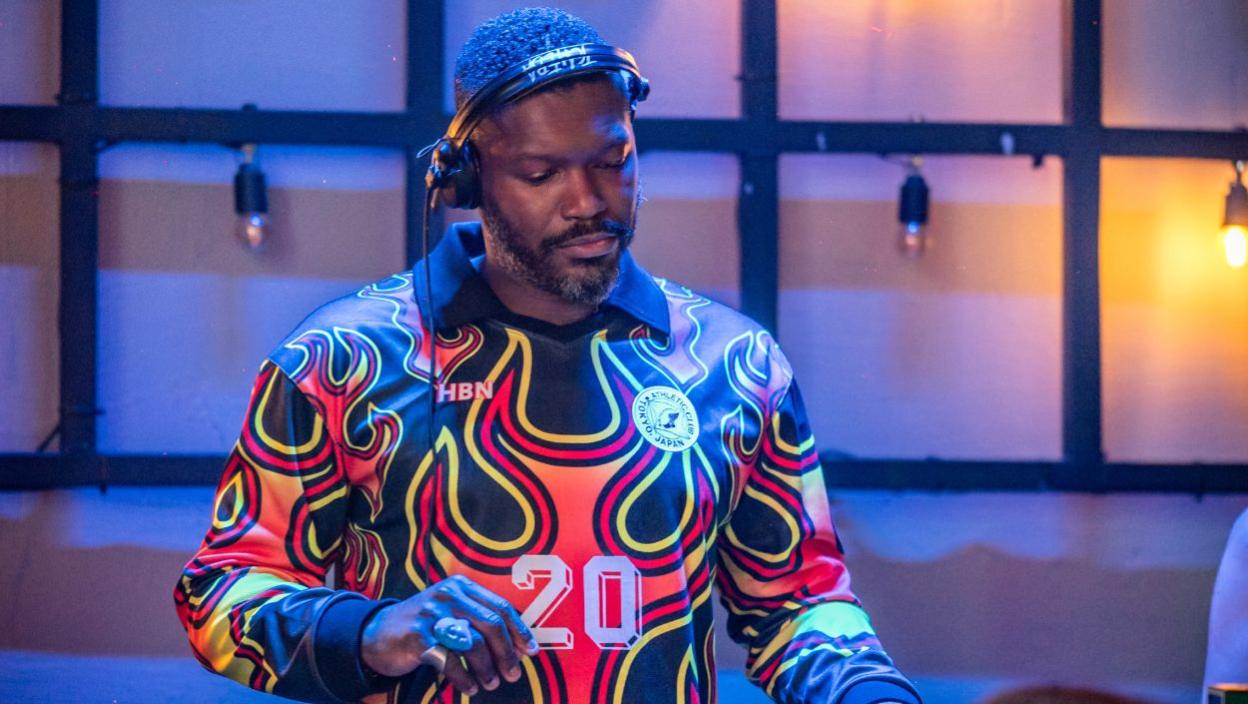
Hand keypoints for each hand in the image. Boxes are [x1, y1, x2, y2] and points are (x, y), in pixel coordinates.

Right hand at [361, 574, 537, 695]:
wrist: (376, 633)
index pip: (500, 606)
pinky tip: (470, 686)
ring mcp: (432, 614)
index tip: (530, 651)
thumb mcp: (450, 611)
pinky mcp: (417, 637)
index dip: (519, 630)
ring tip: (491, 683)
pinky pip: (450, 661)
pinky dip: (464, 678)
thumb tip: (516, 645)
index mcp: (461, 586)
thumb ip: (478, 619)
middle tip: (514, 673)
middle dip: (507, 652)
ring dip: (487, 668)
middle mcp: (448, 595)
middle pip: (491, 623)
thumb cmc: (422, 626)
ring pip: (473, 643)